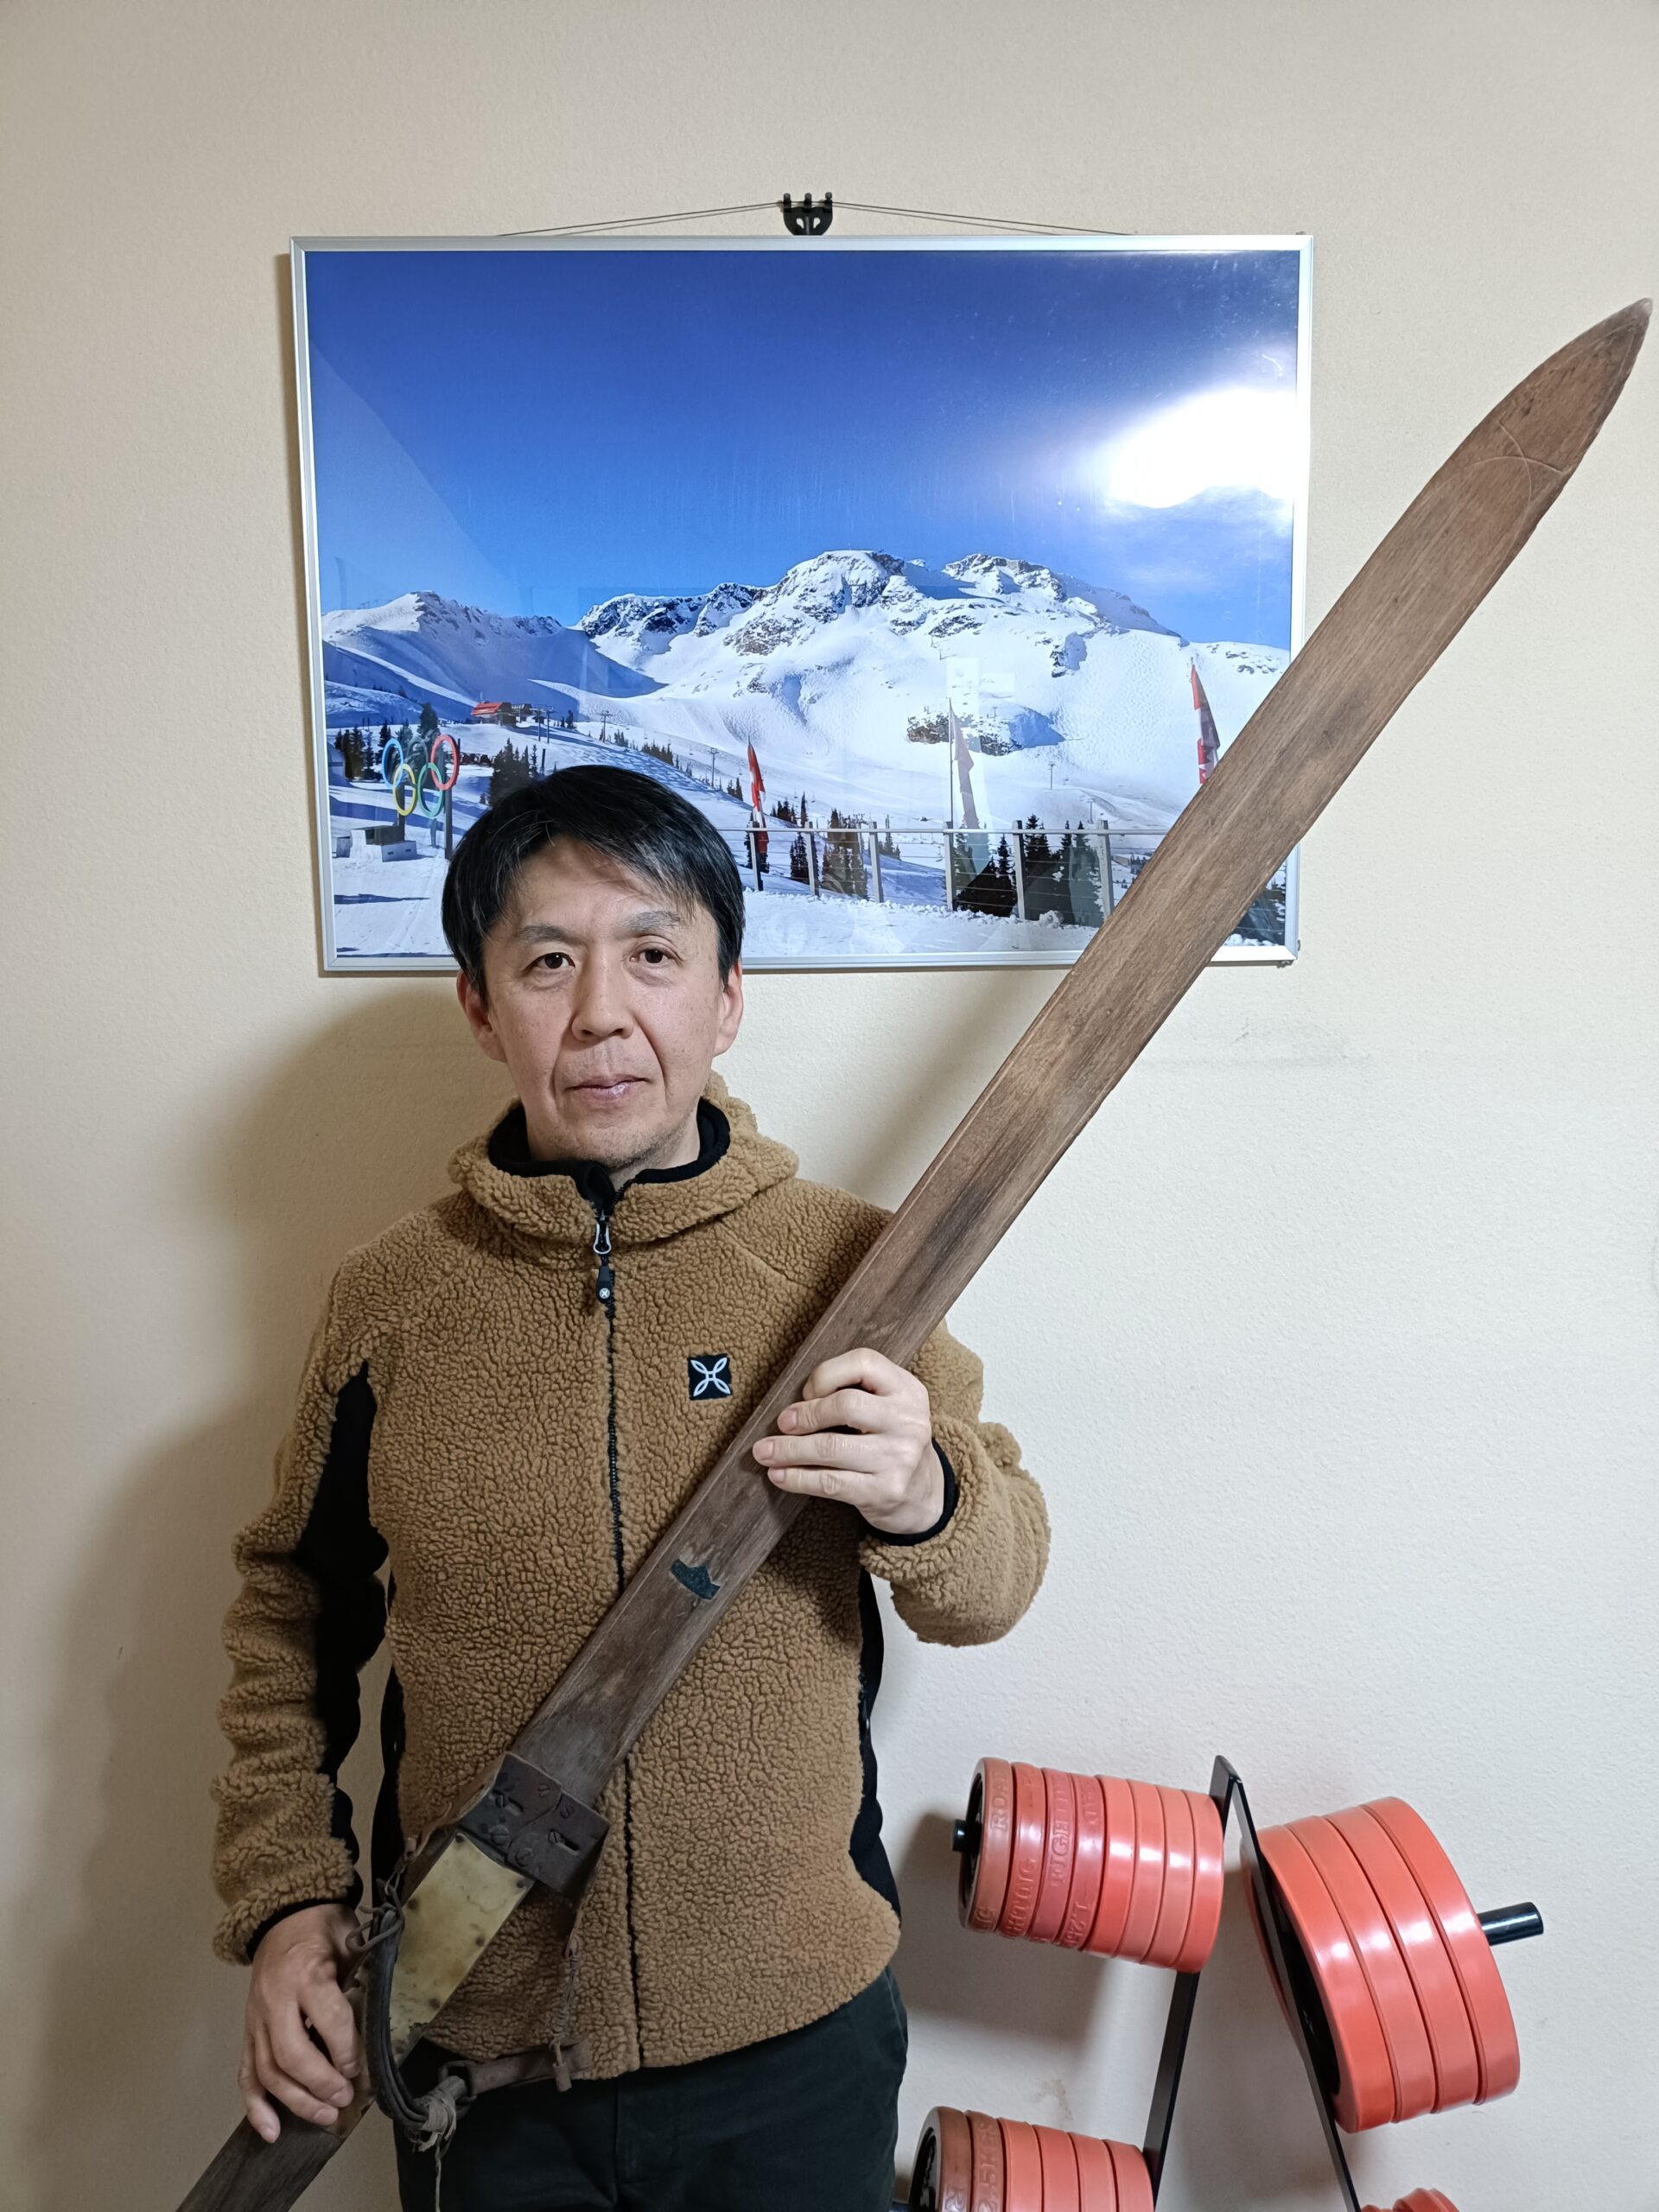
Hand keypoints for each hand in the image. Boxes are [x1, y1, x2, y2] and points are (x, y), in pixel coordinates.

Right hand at [240, 1902, 362, 2141]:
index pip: (327, 2020)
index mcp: (305, 1972)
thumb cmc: (323, 1927)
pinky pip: (246, 2073)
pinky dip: (256, 2106)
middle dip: (320, 2083)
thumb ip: (357, 1979)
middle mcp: (275, 1999)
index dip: (345, 2050)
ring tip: (324, 2115)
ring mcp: (256, 2018)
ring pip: (268, 2071)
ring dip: (296, 2101)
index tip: (359, 2067)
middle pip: (291, 2054)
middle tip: (344, 2099)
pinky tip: (271, 2130)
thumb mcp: (348, 1940)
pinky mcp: (247, 2031)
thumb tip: (372, 2026)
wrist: (283, 1912)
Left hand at [753, 1348, 945, 1536]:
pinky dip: (798, 1478)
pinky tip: (779, 1476)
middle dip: (805, 1414)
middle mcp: (909, 1420)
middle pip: (845, 1405)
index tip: (808, 1392)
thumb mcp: (886, 1407)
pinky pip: (830, 1482)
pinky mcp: (885, 1491)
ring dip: (789, 1450)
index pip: (864, 1363)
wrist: (922, 1495)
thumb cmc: (889, 1442)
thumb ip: (854, 1393)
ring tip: (764, 1452)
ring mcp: (899, 1458)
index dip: (827, 1374)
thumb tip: (794, 1404)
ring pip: (831, 1448)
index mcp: (907, 1389)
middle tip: (782, 1424)